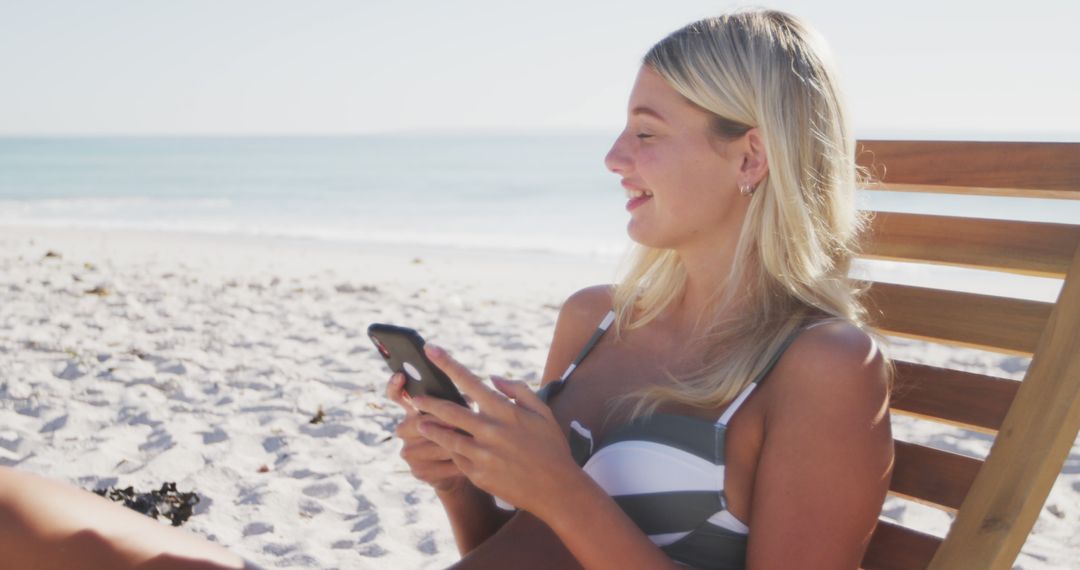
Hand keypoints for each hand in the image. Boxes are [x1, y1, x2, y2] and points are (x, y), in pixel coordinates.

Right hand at [385, 372, 467, 493]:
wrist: (463, 465)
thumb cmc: (463, 430)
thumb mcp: (459, 412)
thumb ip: (456, 402)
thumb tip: (467, 398)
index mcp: (411, 410)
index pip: (396, 395)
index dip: (395, 385)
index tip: (401, 375)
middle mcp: (404, 431)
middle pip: (417, 422)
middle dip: (439, 422)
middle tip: (456, 422)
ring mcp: (409, 453)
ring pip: (431, 445)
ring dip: (452, 442)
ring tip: (470, 440)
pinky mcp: (418, 472)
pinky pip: (439, 465)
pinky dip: (457, 461)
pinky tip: (472, 459)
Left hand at [411, 344, 580, 517]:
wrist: (556, 489)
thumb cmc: (551, 447)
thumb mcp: (542, 412)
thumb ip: (518, 390)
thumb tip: (492, 377)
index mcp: (505, 411)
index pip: (469, 381)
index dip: (447, 364)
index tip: (430, 350)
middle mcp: (490, 430)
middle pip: (449, 410)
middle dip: (428, 401)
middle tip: (416, 397)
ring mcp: (482, 454)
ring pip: (446, 436)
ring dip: (430, 427)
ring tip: (419, 422)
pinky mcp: (478, 475)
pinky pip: (457, 458)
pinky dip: (451, 451)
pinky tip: (445, 447)